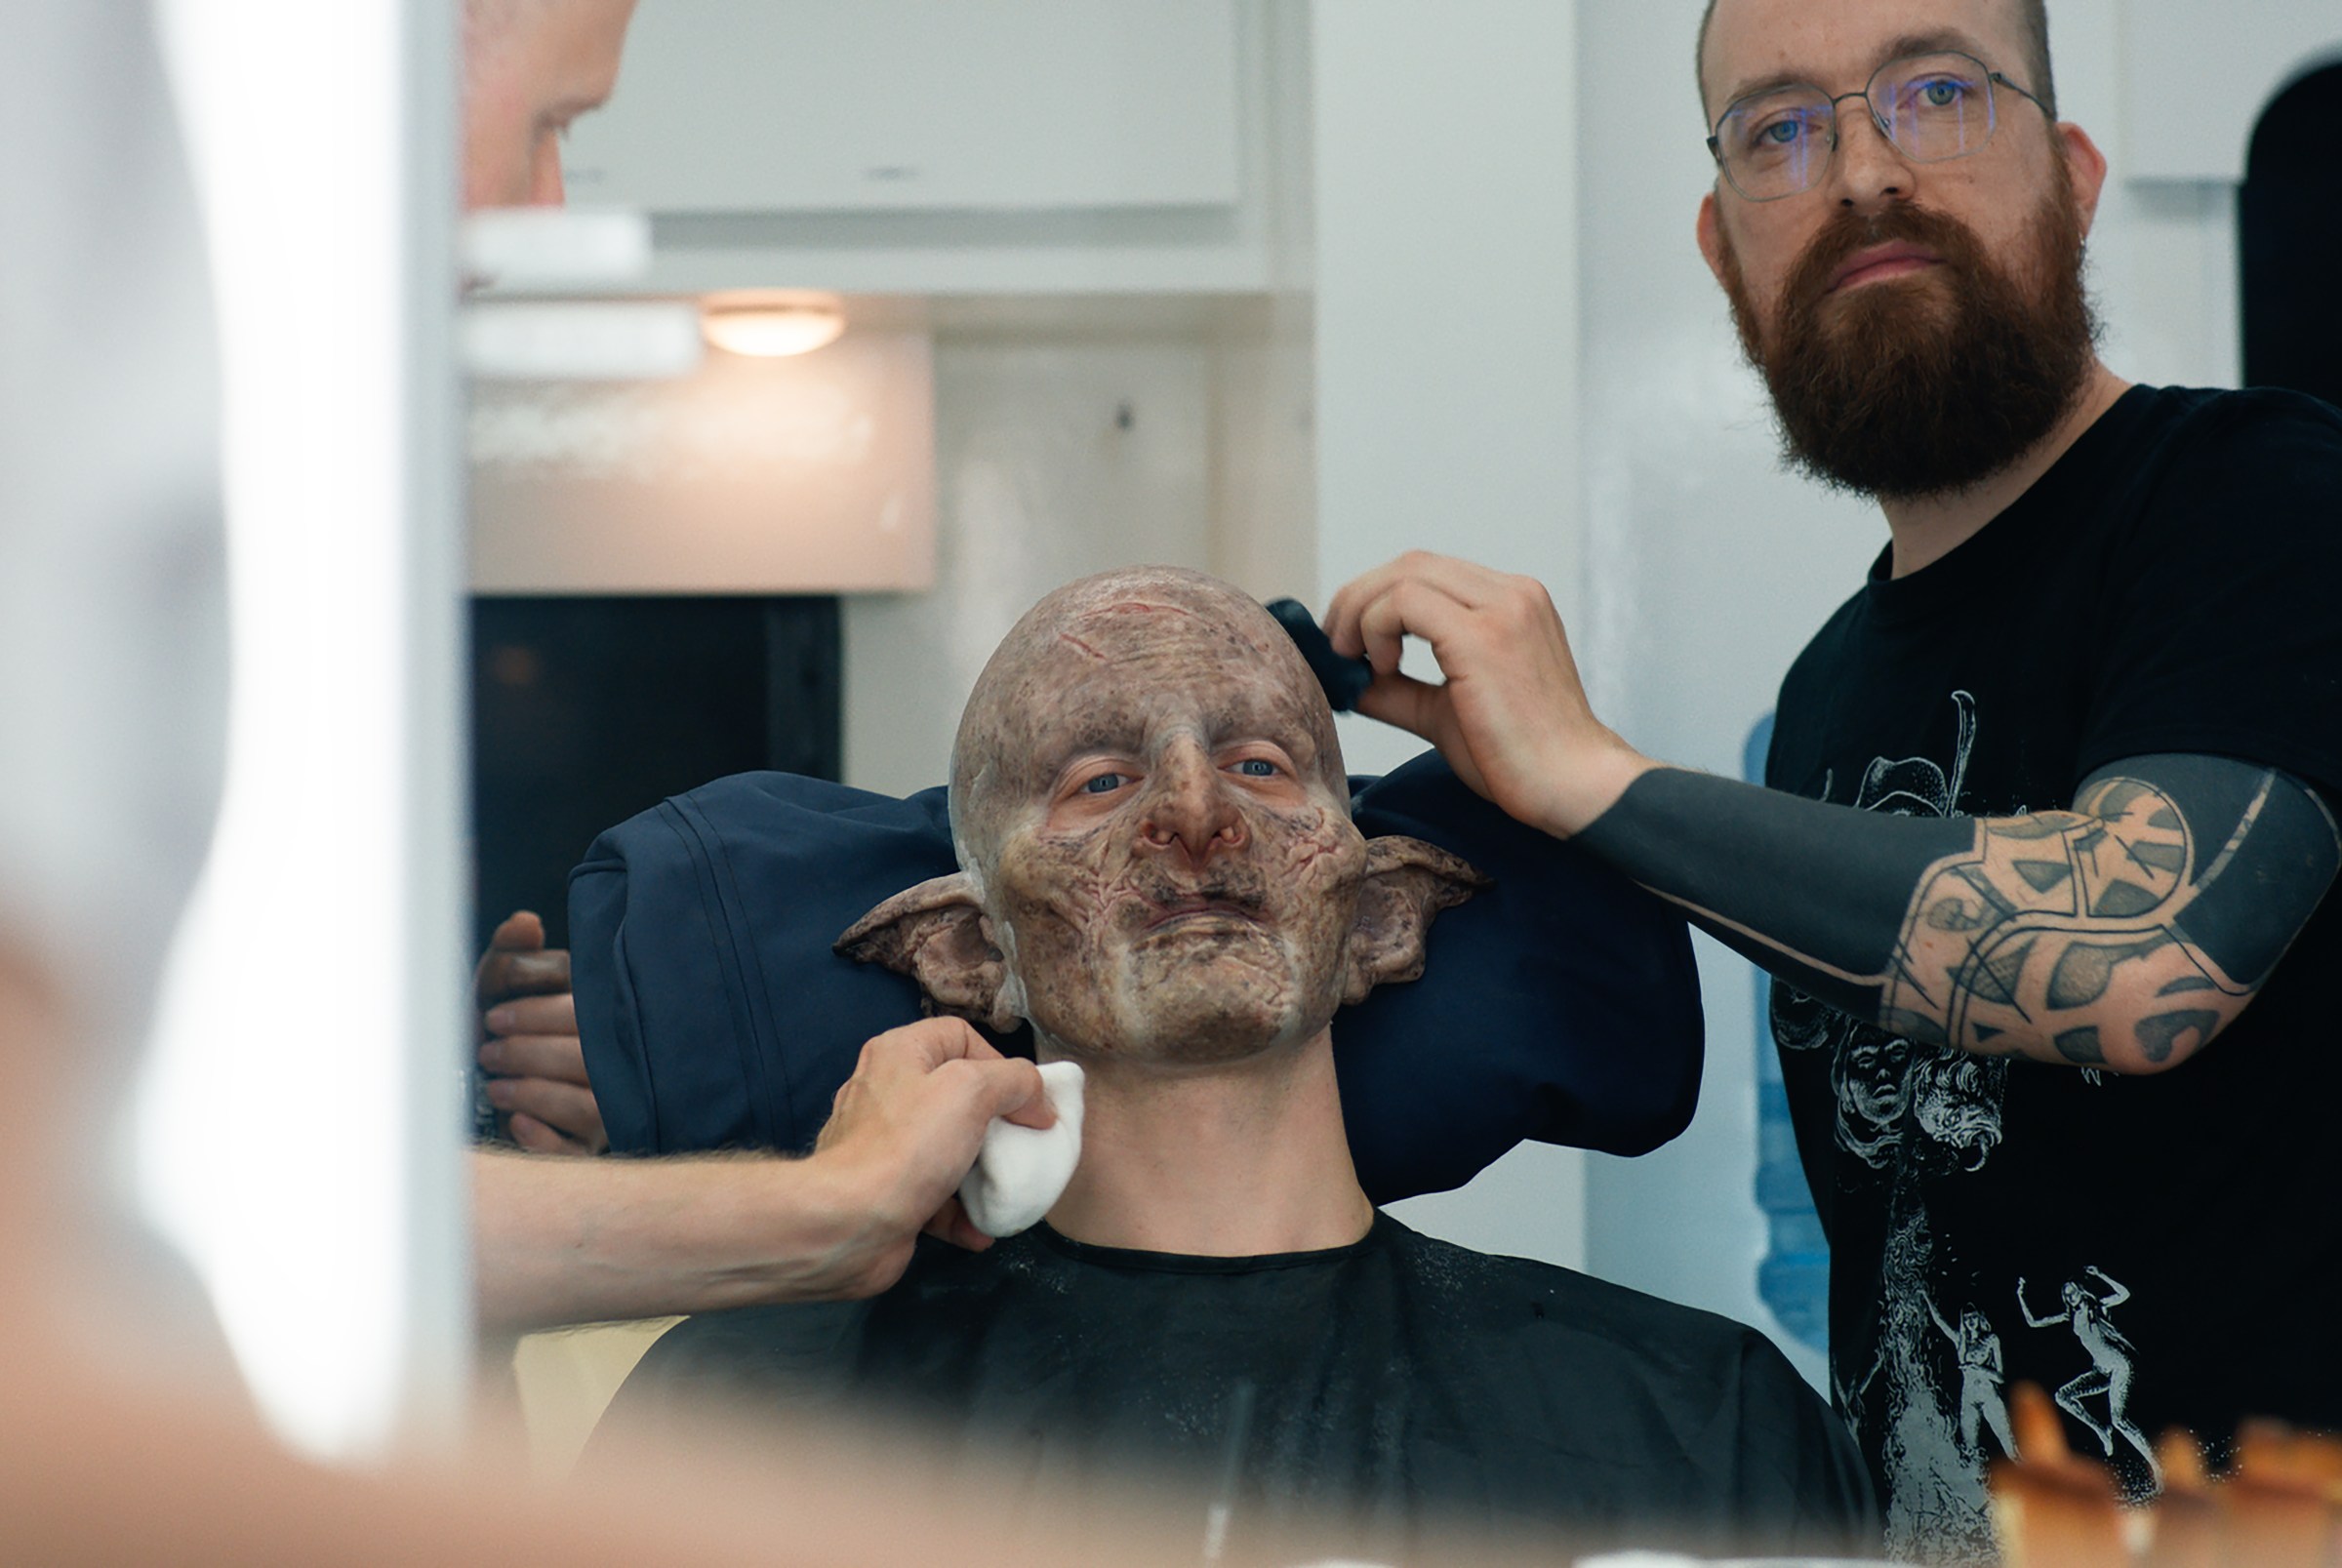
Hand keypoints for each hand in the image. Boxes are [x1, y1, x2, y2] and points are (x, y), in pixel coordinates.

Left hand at [475, 910, 606, 1154]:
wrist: (474, 1096)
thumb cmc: (499, 1033)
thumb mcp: (498, 990)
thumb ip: (511, 954)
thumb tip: (524, 924)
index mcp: (599, 1021)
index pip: (585, 1014)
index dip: (539, 1014)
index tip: (494, 1017)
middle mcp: (612, 1066)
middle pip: (588, 1059)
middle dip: (530, 1053)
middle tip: (487, 1051)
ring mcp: (603, 1112)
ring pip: (588, 1107)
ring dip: (535, 1093)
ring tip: (495, 1085)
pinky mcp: (584, 1151)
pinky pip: (576, 1152)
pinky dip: (545, 1138)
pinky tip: (516, 1123)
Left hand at [808, 1018, 1053, 1295]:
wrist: (848, 1223)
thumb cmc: (909, 1145)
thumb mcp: (973, 1090)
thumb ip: (1015, 1081)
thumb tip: (1038, 1103)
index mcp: (900, 1053)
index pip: (961, 1037)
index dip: (1000, 1064)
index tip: (1024, 1103)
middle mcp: (887, 1092)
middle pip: (958, 1096)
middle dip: (996, 1125)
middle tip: (1022, 1146)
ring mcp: (883, 1146)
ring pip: (949, 1149)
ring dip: (982, 1174)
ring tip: (1005, 1190)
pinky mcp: (884, 1192)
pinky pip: (933, 1196)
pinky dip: (959, 1213)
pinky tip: (979, 1229)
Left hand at [1323, 551, 1650, 835]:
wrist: (1573, 788)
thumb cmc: (1518, 758)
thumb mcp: (1443, 712)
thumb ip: (1396, 688)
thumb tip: (1344, 678)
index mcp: (1512, 603)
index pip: (1426, 573)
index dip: (1375, 600)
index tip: (1349, 645)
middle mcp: (1512, 593)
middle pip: (1410, 563)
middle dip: (1358, 600)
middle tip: (1336, 649)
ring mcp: (1503, 608)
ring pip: (1404, 574)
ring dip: (1361, 614)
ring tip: (1357, 663)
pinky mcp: (1485, 636)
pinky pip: (1404, 602)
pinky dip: (1375, 628)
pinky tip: (1381, 670)